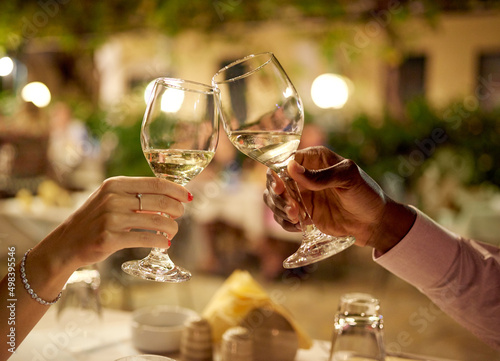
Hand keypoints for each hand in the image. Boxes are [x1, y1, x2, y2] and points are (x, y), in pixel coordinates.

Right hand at [33, 176, 192, 277]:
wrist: (66, 243)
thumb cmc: (95, 220)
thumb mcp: (110, 198)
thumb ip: (134, 194)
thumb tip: (171, 197)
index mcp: (115, 184)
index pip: (156, 183)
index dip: (176, 190)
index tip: (187, 197)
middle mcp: (113, 198)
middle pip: (160, 201)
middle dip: (176, 210)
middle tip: (179, 217)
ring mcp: (110, 218)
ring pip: (157, 221)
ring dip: (171, 228)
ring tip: (172, 232)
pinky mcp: (109, 239)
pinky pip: (146, 239)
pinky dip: (160, 242)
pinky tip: (164, 243)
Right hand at [263, 146, 415, 251]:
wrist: (375, 223)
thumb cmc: (366, 194)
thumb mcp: (347, 178)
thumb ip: (320, 175)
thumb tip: (291, 168)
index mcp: (313, 159)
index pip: (284, 160)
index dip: (276, 173)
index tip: (280, 187)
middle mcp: (303, 175)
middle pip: (274, 181)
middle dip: (277, 196)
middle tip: (292, 209)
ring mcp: (301, 195)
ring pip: (274, 200)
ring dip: (279, 210)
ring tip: (297, 218)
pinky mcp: (302, 214)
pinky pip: (283, 217)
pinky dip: (286, 223)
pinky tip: (299, 226)